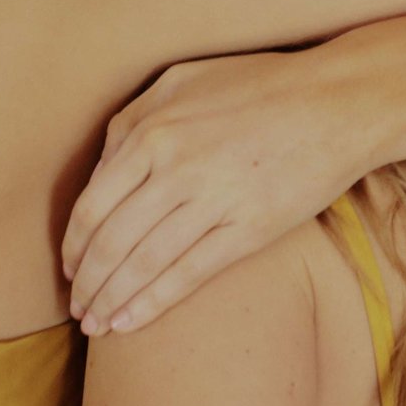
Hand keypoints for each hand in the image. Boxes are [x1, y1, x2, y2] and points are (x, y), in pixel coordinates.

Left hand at [64, 49, 376, 334]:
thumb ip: (133, 117)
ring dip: (112, 300)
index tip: (69, 269)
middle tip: (77, 307)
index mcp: (152, 130)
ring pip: (143, 264)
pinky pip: (188, 274)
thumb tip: (101, 166)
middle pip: (111, 242)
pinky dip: (153, 303)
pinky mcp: (249, 228)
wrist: (337, 102)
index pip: (92, 204)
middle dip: (87, 283)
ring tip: (97, 325)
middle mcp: (174, 167)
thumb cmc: (260, 85)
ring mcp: (212, 199)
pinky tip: (132, 323)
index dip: (74, 246)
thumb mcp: (183, 80)